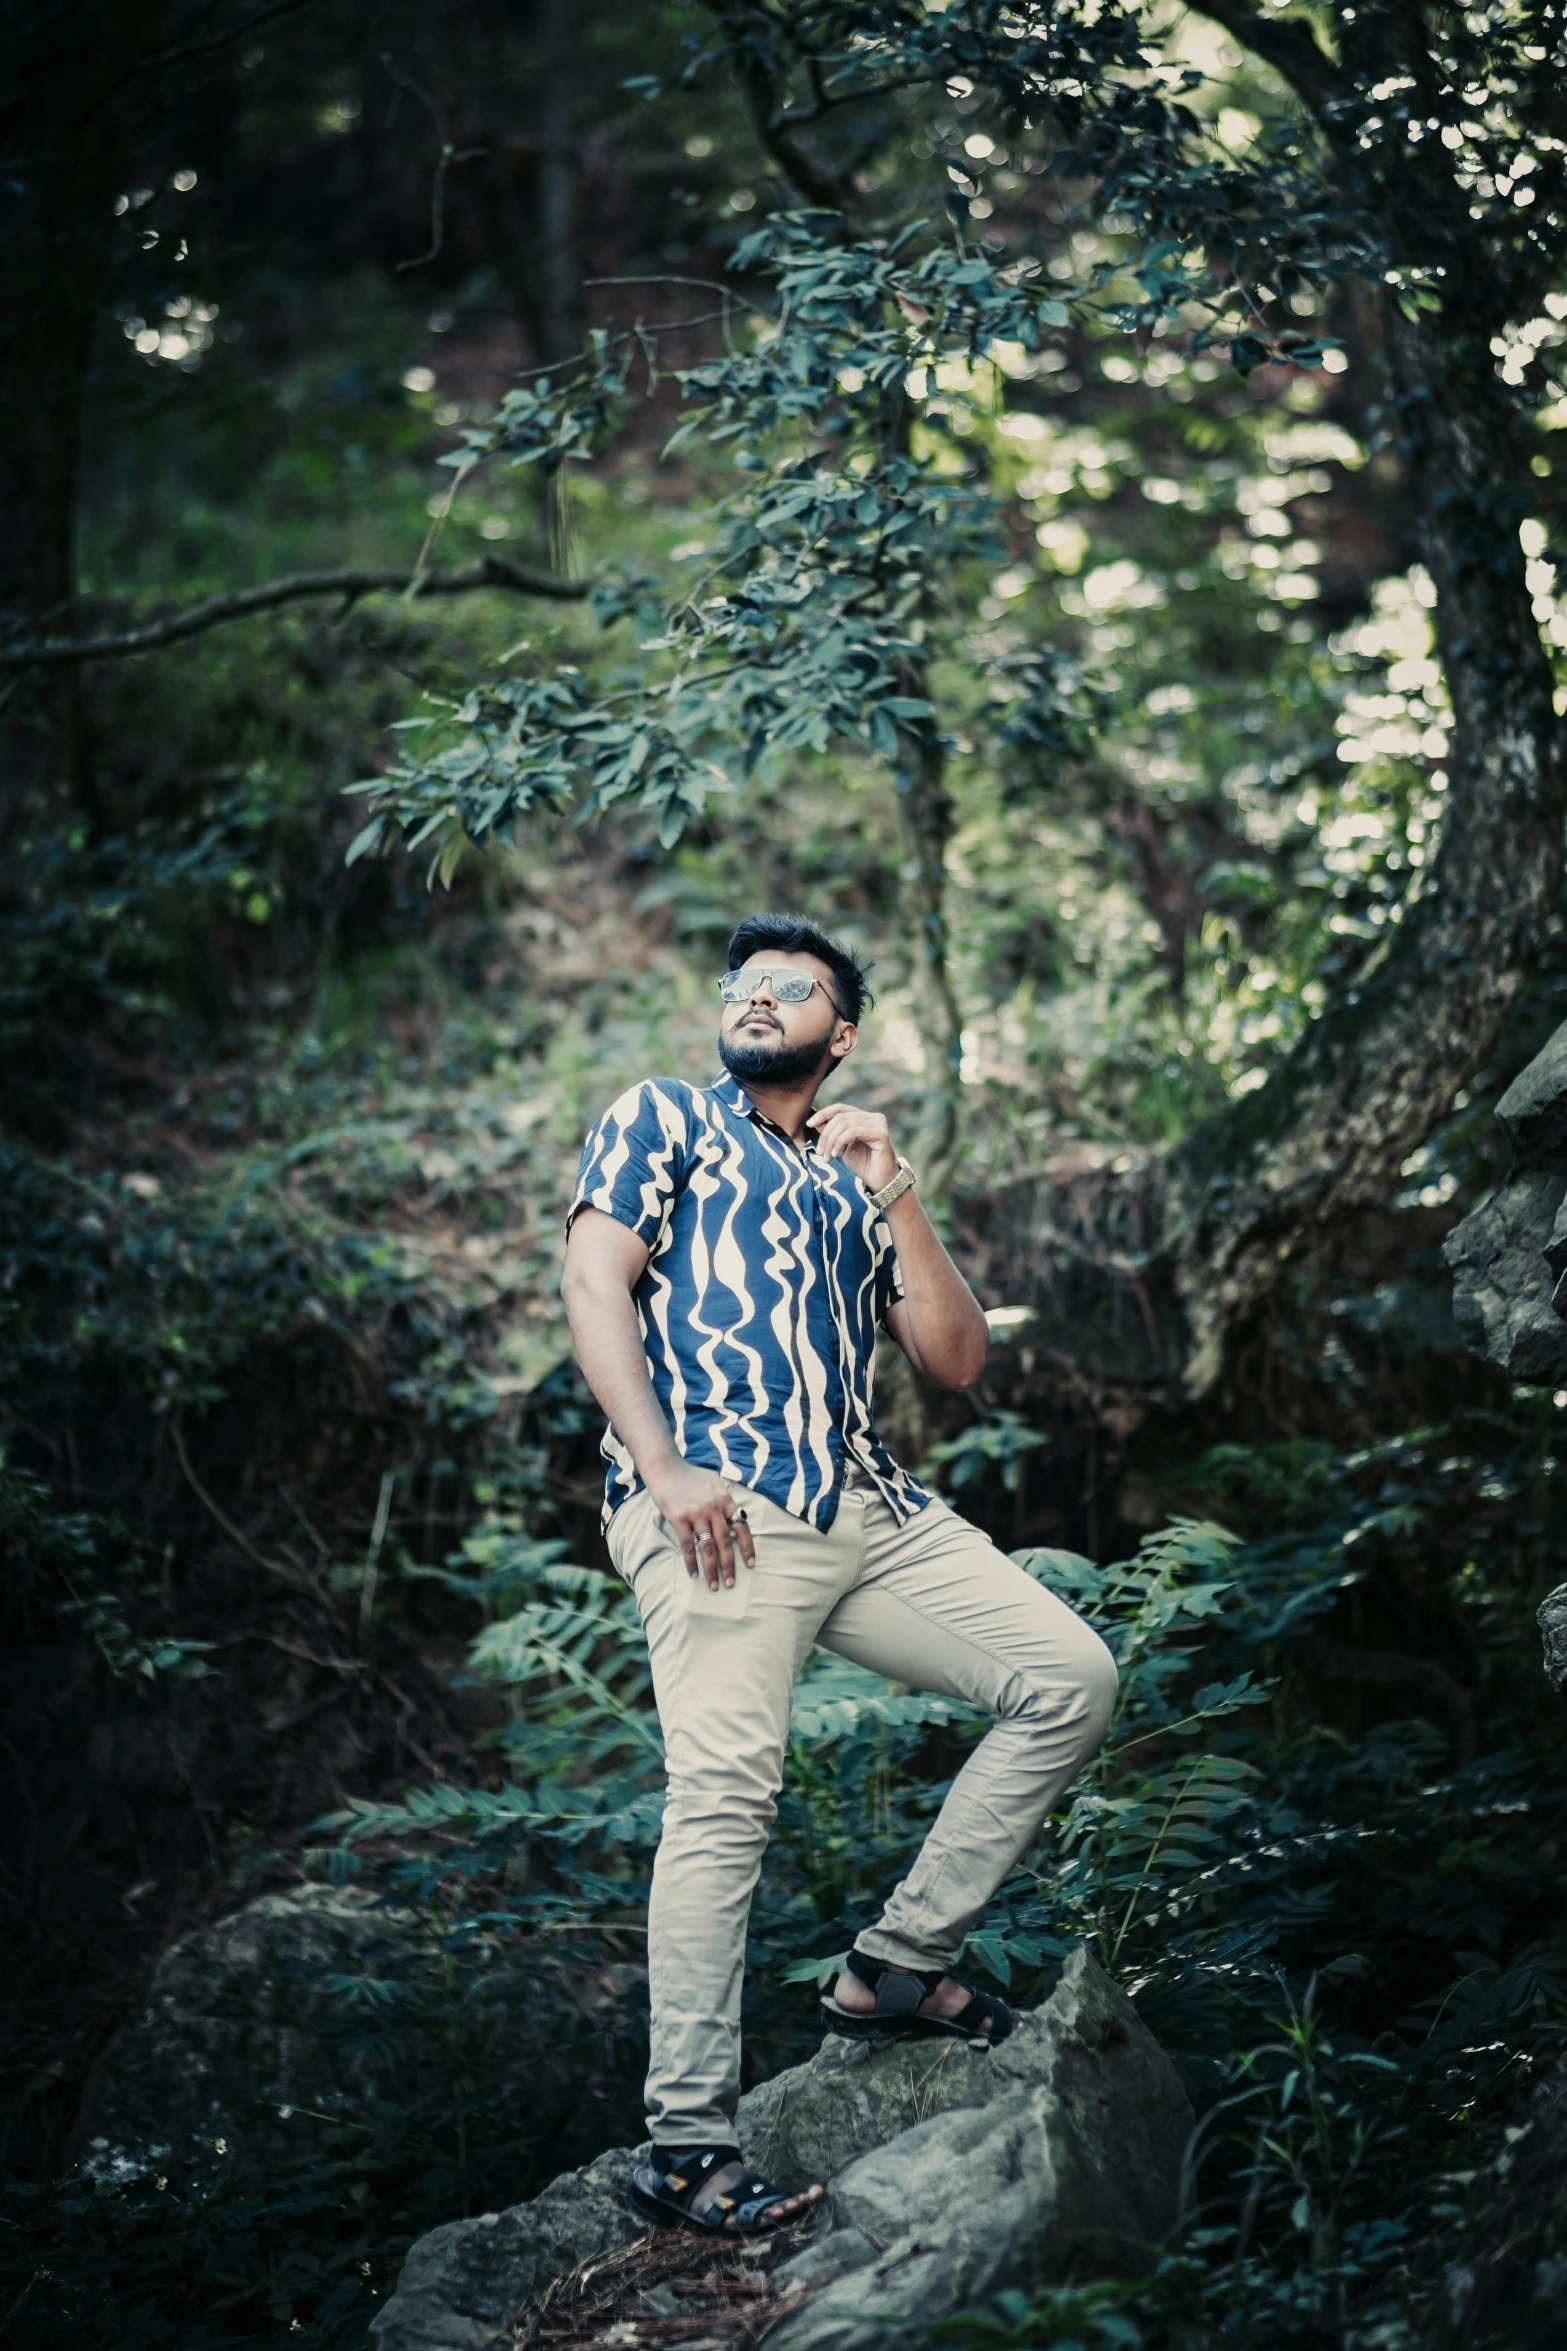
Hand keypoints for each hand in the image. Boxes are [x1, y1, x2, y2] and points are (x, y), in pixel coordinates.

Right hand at [648, 1461, 756, 1587]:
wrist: (665, 1467)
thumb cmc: (690, 1475)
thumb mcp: (714, 1483)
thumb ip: (725, 1500)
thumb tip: (736, 1518)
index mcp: (725, 1499)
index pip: (742, 1527)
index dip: (747, 1547)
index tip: (751, 1564)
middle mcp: (713, 1508)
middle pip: (726, 1543)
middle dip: (729, 1566)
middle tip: (731, 1584)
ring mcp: (696, 1514)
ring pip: (708, 1548)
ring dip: (712, 1569)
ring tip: (714, 1586)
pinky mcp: (679, 1519)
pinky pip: (687, 1546)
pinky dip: (691, 1562)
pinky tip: (693, 1574)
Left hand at [805, 1102, 898, 1194]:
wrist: (879, 1181)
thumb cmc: (863, 1165)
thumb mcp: (841, 1147)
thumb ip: (832, 1133)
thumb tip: (816, 1121)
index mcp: (865, 1118)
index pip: (840, 1108)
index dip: (823, 1114)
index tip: (809, 1124)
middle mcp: (874, 1117)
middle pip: (840, 1117)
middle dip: (826, 1134)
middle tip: (820, 1152)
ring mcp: (879, 1124)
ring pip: (845, 1124)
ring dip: (831, 1141)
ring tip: (829, 1156)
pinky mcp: (881, 1133)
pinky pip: (853, 1131)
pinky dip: (841, 1142)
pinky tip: (837, 1154)